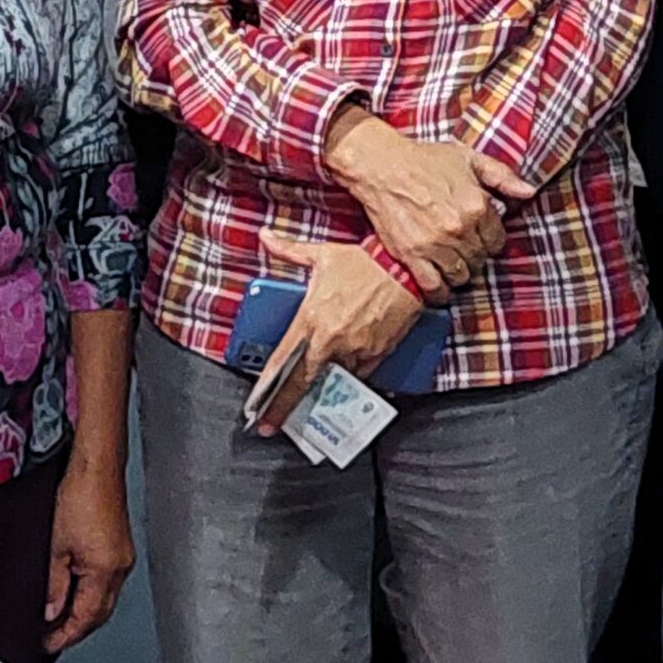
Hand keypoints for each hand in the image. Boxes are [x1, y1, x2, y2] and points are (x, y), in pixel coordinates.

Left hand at [43, 457, 134, 651]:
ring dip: (82, 612)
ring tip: (56, 617)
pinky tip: (72, 591)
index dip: (65, 636)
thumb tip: (50, 612)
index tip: (46, 645)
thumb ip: (53, 586)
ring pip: (104, 599)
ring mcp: (123, 556)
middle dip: (76, 629)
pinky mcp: (120, 546)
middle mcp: (121, 567)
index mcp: (106, 570)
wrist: (95, 467)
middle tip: (50, 637)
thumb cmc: (78, 496)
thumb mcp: (54, 548)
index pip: (86, 618)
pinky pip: (107, 582)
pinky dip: (89, 594)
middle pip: (100, 613)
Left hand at [251, 231, 424, 432]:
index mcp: (311, 318)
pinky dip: (350, 378)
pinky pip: (360, 374)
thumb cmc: (365, 263)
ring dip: (320, 391)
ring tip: (308, 405)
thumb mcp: (323, 255)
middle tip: (273, 424)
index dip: (266, 387)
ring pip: (332, 379)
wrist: (406, 270)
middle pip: (302, 382)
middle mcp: (330, 340)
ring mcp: (355, 350)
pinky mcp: (377, 353)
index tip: (257, 406)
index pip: (281, 361)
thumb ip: (289, 251)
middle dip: (285, 406)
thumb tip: (266, 237)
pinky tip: (342, 383)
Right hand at [326, 110, 531, 296]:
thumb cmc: (427, 160)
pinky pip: (433, 286)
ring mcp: (435, 245)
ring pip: (460, 276)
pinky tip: (440, 289)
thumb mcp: (470, 159)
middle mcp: (460, 229)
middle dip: (475, 257)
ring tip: (452, 265)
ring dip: (459, 274)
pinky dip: (439, 293)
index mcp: (478, 206)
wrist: (383, 167)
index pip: (497, 241)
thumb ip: (503, 177)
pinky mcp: (412, 256)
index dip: (490, 241)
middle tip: (464, 250)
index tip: (480, 237)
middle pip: (479, 260)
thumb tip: (529, 193)